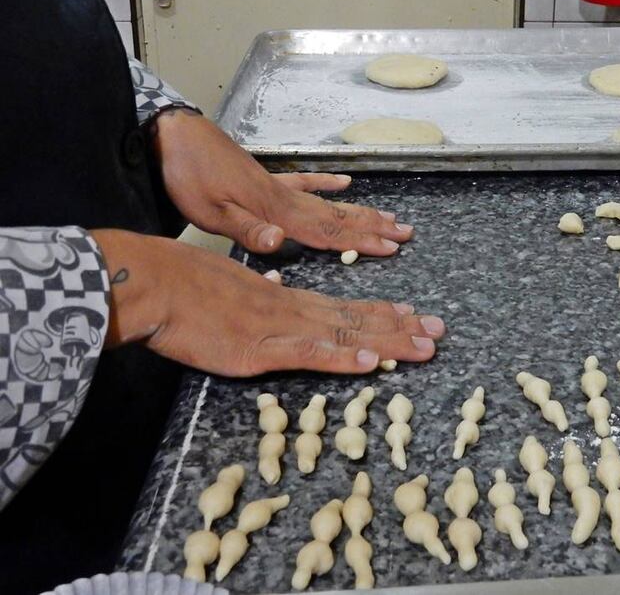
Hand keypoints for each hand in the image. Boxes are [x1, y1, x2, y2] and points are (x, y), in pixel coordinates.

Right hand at [91, 229, 444, 376]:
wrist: (154, 283)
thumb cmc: (183, 286)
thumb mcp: (231, 287)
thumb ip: (259, 295)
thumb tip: (280, 289)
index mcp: (284, 300)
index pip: (342, 308)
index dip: (378, 314)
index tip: (409, 315)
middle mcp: (292, 310)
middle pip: (356, 319)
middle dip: (400, 326)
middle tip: (438, 330)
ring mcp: (280, 328)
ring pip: (345, 335)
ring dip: (388, 341)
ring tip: (425, 345)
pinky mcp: (261, 347)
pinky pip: (310, 353)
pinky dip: (343, 357)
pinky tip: (372, 363)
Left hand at [150, 109, 412, 255]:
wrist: (172, 136)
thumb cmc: (186, 177)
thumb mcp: (209, 212)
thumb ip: (246, 230)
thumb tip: (279, 243)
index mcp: (274, 211)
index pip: (326, 231)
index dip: (360, 241)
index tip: (390, 247)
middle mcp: (284, 198)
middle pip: (336, 216)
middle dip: (372, 227)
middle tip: (405, 233)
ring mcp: (277, 186)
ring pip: (327, 202)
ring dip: (359, 211)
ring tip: (389, 216)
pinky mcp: (264, 178)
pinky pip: (303, 182)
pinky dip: (325, 184)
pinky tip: (344, 184)